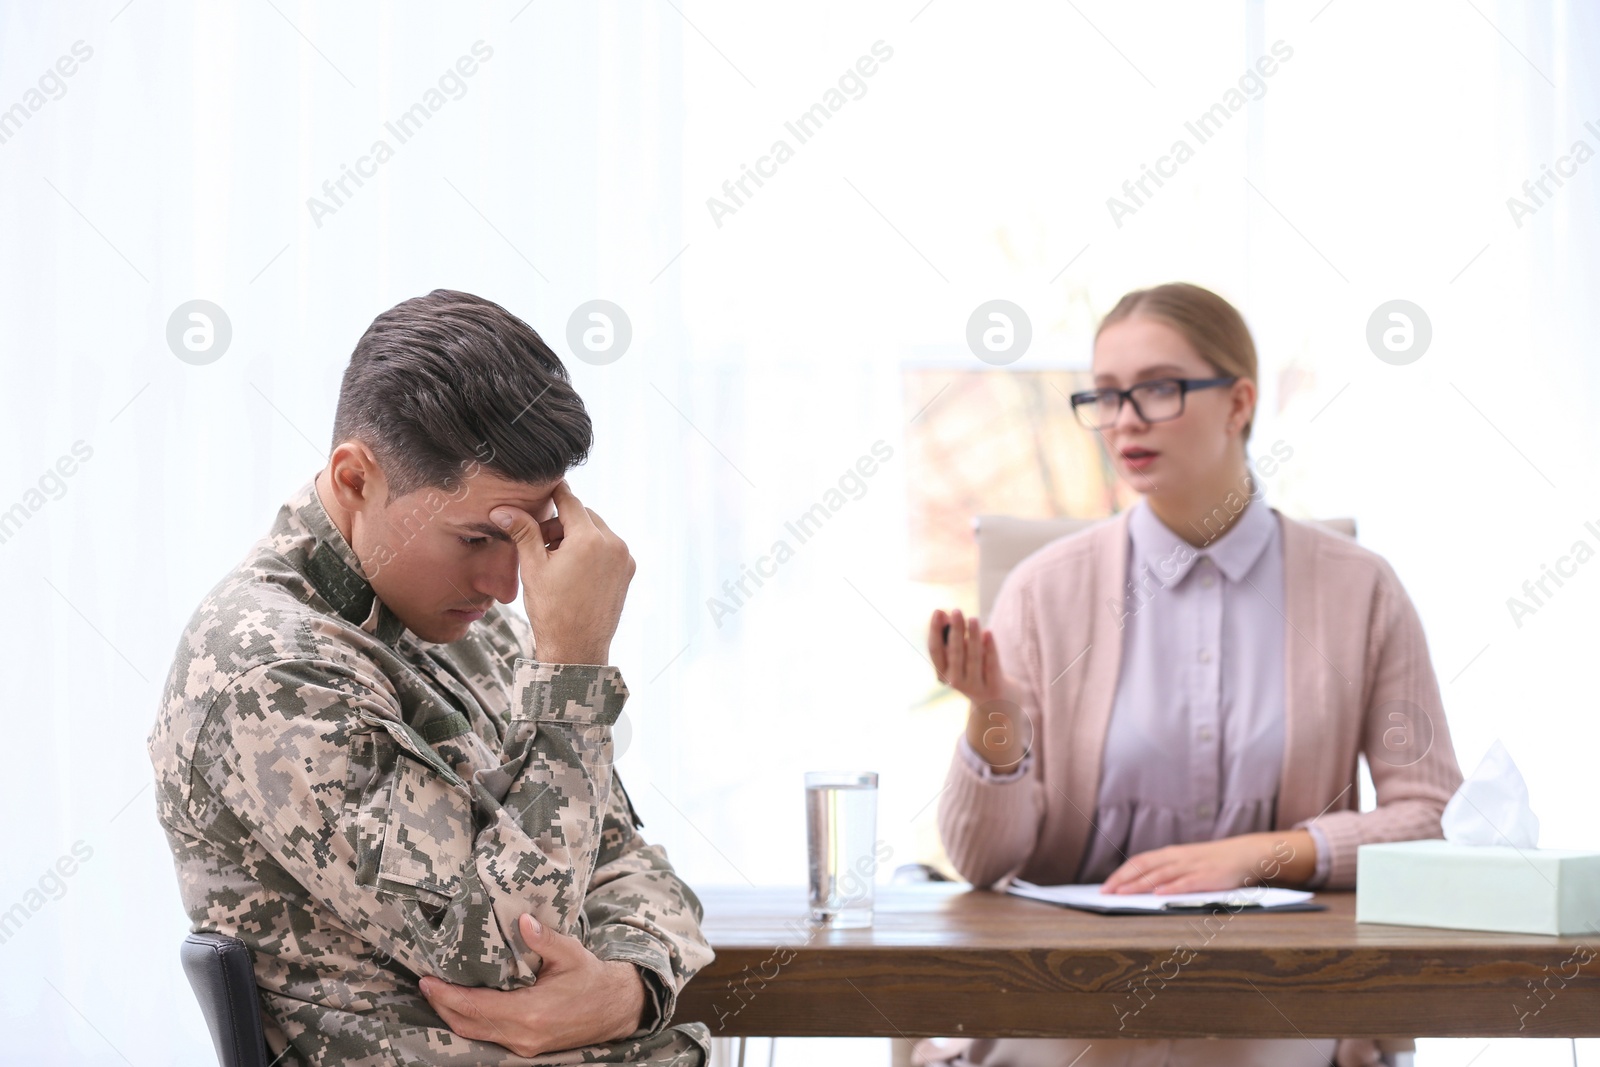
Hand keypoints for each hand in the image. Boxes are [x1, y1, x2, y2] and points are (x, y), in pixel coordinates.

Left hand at [419, 913, 647, 1058]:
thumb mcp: (570, 953)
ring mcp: (524, 1045)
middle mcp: (522, 1034)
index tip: (427, 980)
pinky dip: (471, 1022)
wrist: (615, 1008)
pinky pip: (489, 1037)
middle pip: (467, 1025)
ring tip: (437, 994)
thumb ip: (544, 938)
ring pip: (476, 1034)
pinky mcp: (526, 1048)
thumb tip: (523, 920)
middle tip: (425, 984)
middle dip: (442, 1005)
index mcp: (531, 1012)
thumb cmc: (591, 978)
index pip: (475, 1006)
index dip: (447, 995)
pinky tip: (464, 1006)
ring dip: (454, 1015)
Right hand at [491, 480, 634, 664]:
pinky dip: (591, 550)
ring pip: (597, 531)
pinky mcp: (628, 572)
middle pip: (584, 516)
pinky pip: (608, 549)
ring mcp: (624, 559)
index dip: (552, 493)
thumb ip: (523, 532)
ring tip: (554, 559)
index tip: (541, 488)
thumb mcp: (533, 567)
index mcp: (590, 539)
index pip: (569, 500)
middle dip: (561, 523)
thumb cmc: (552, 612)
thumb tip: (503, 509)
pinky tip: (572, 570)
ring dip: (576, 536)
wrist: (576, 649)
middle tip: (540, 542)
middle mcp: (613, 544)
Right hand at [928, 608, 1028, 770]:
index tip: (938, 611)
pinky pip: (991, 664)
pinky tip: (988, 632)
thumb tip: (944, 613)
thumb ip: (952, 637)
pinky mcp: (993, 687)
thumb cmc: (974, 671)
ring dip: (972, 636)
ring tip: (973, 618)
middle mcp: (955, 682)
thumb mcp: (960, 656)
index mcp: (942, 673)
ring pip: (973, 657)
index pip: (935, 650)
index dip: (935, 630)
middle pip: (954, 652)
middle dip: (955, 630)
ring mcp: (974, 686)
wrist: (996, 703)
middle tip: (956, 611)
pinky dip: (990, 648)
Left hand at [1101, 831, 1314, 893]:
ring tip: (1122, 894)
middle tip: (1105, 893)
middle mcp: (1177, 858)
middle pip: (1144, 868)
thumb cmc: (1213, 862)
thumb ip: (1168, 871)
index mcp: (1171, 854)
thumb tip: (1143, 887)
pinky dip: (1171, 888)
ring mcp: (1192, 866)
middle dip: (1123, 880)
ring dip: (1139, 885)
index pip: (1139, 862)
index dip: (1121, 873)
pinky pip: (1186, 883)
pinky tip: (1159, 894)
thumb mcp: (1187, 862)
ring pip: (1160, 875)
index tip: (1105, 886)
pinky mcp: (1207, 876)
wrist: (1246, 853)